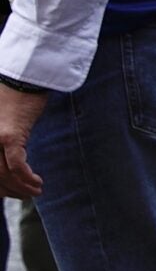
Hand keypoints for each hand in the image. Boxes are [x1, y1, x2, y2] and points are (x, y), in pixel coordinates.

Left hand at [0, 84, 46, 199]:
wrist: (22, 75)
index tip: (9, 192)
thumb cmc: (12, 95)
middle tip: (24, 195)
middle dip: (9, 191)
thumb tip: (6, 158)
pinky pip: (16, 165)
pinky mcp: (10, 135)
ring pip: (3, 175)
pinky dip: (26, 178)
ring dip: (20, 188)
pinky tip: (37, 182)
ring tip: (34, 191)